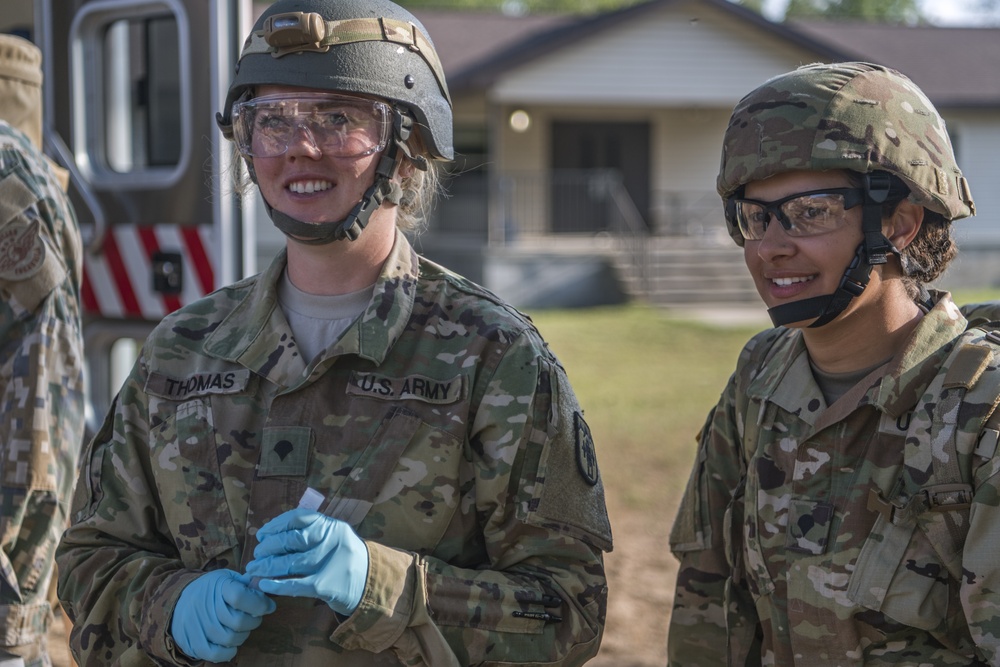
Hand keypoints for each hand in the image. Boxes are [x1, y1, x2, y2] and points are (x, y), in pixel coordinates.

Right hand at [170, 569, 275, 662]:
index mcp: (218, 586)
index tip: (268, 606)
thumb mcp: (228, 578)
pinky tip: (231, 644)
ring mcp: (196, 625)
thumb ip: (247, 583)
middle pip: (238, 621)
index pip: (240, 597)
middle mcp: (205, 605)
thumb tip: (265, 587)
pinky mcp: (191, 642)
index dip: (259, 604)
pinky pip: (215, 654)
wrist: (179, 599)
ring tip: (241, 628)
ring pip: (230, 639)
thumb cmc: (211, 589)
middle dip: (253, 621)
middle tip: (253, 617)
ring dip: (242, 636)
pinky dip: (228, 652)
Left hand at [245, 508, 368, 614]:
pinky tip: (264, 584)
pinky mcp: (324, 586)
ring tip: (254, 570)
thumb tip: (270, 535)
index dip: (276, 525)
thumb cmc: (344, 558)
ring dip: (267, 567)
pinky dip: (277, 585)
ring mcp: (328, 563)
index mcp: (332, 526)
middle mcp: (331, 541)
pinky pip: (295, 584)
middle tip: (257, 555)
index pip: (298, 517)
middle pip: (292, 540)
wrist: (371, 582)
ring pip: (290, 562)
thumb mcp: (335, 537)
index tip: (263, 534)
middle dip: (269, 547)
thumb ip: (310, 532)